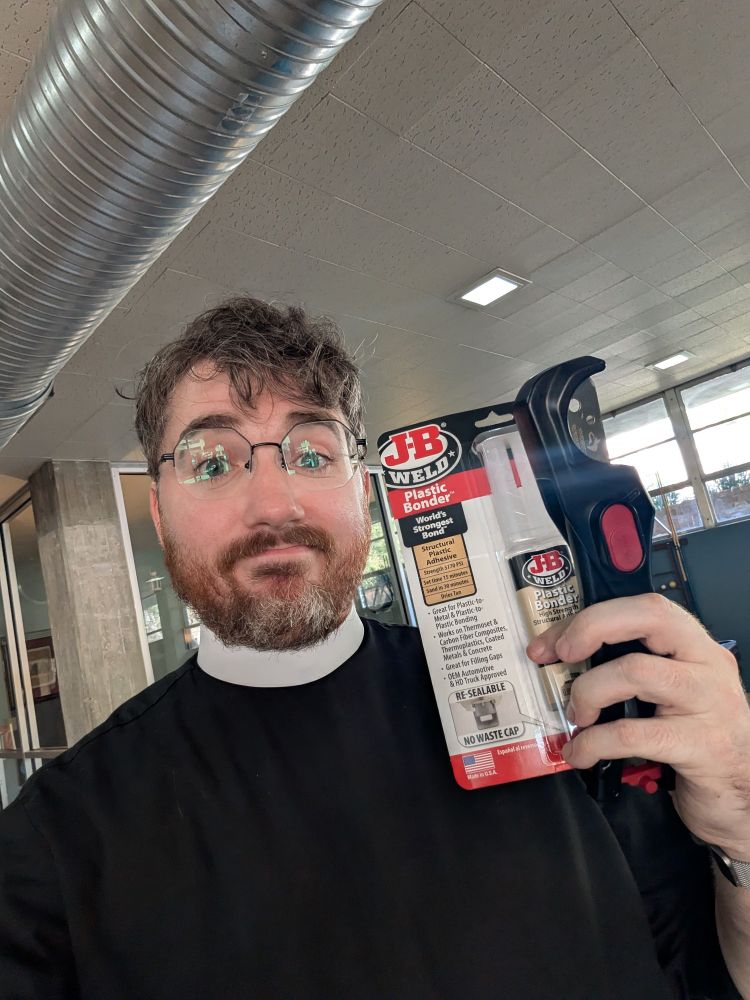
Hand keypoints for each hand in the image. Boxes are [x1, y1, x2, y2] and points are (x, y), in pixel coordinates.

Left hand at [527, 594, 749, 856]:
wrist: (743, 794)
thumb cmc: (697, 738)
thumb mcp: (670, 694)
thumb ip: (630, 671)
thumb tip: (564, 665)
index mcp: (695, 646)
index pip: (644, 607)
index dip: (592, 616)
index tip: (552, 640)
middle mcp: (707, 665)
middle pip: (648, 618)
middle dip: (591, 628)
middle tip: (559, 656)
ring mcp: (709, 703)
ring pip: (635, 671)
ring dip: (589, 691)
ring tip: (576, 716)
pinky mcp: (702, 745)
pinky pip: (632, 734)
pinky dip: (593, 743)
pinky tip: (580, 753)